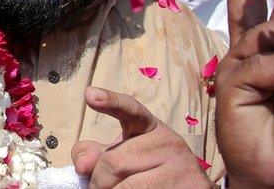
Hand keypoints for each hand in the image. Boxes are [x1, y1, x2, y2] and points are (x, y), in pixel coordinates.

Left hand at [71, 86, 210, 187]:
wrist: (189, 187)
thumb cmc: (149, 171)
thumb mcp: (122, 156)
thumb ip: (96, 154)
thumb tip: (82, 165)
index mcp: (148, 126)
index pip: (130, 110)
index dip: (111, 102)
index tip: (90, 95)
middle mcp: (167, 141)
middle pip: (113, 161)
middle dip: (99, 181)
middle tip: (101, 187)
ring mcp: (180, 165)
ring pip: (127, 186)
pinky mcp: (191, 186)